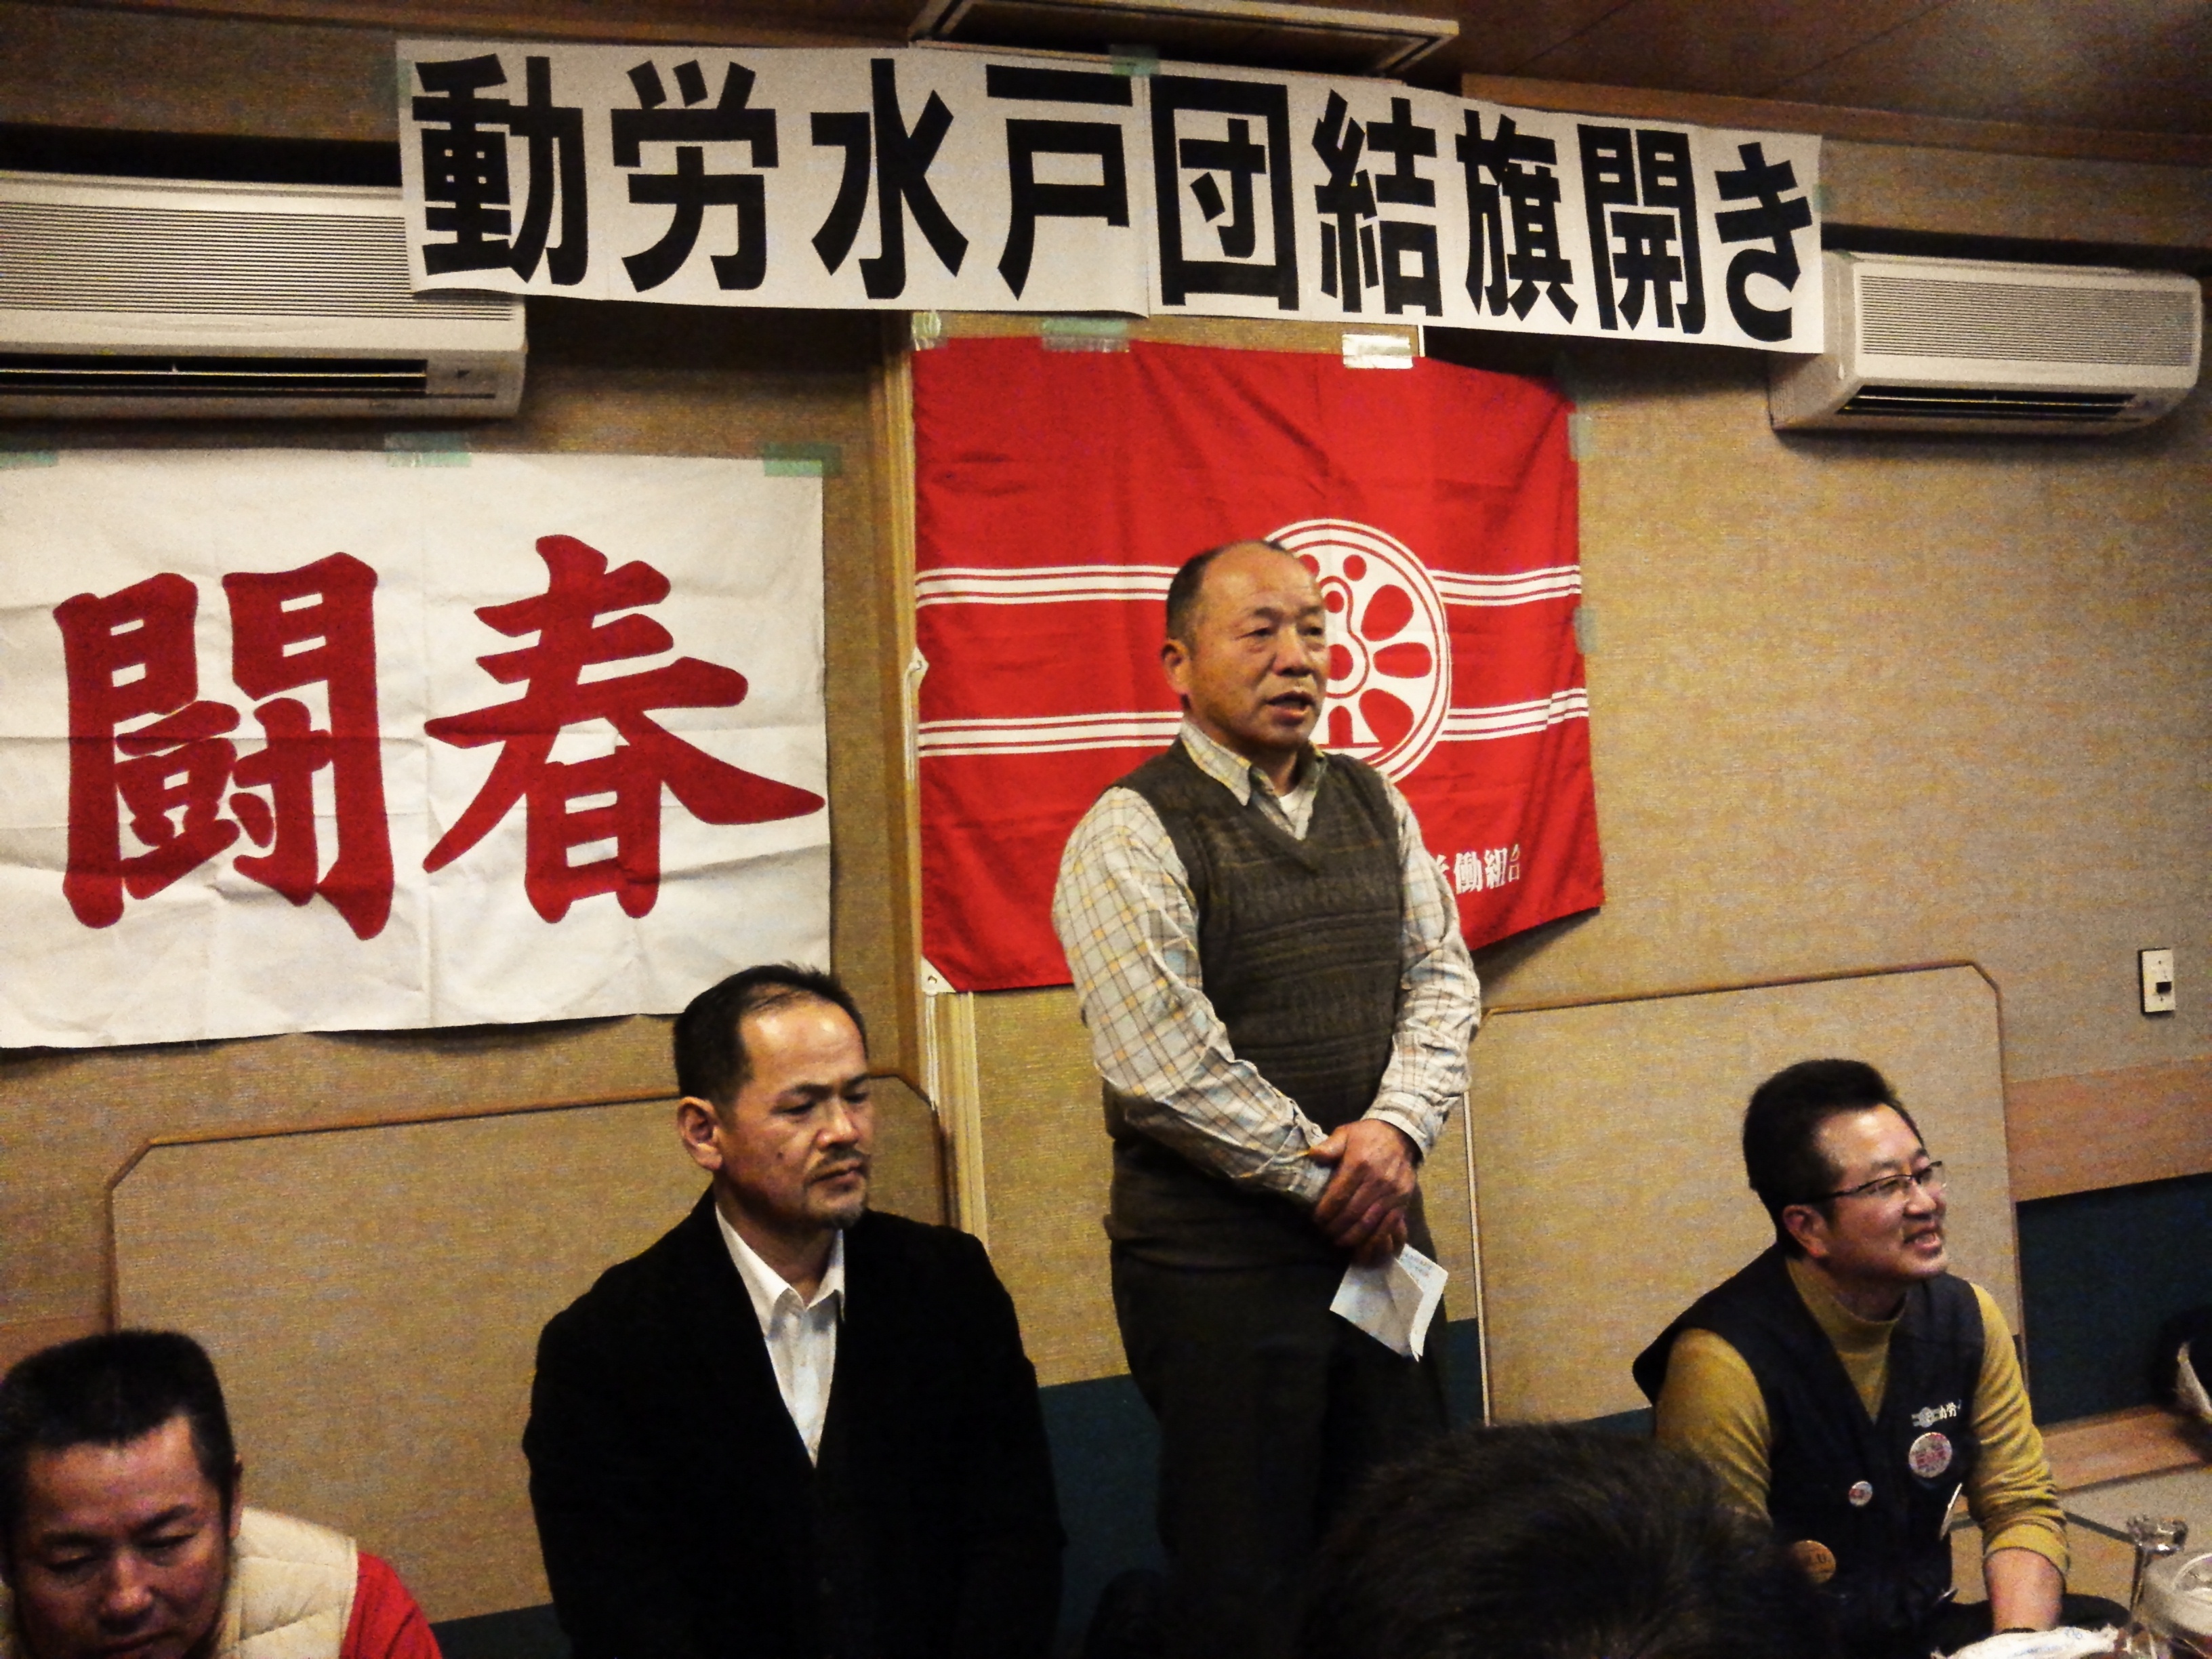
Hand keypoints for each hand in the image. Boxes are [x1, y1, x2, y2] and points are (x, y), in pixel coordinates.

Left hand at [1308, 1120, 1416, 1258]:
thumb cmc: (1368, 1136)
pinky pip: (1389, 1226)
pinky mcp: (1403, 1202)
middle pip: (1353, 1213)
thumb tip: (1313, 1155)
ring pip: (1370, 1224)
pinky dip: (1375, 1240)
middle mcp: (1377, 1180)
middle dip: (1336, 1228)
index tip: (1316, 1220)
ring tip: (1340, 1241)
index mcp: (1360, 1163)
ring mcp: (1392, 1193)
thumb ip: (1330, 1146)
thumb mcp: (1346, 1133)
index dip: (1325, 1212)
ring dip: (1353, 1237)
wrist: (1400, 1135)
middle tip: (1325, 1233)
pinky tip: (1363, 1246)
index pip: (1339, 1195)